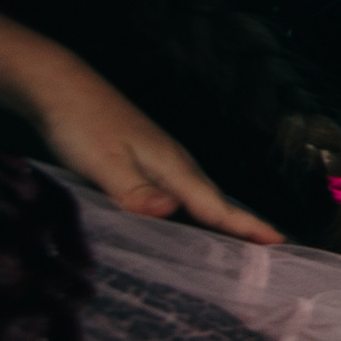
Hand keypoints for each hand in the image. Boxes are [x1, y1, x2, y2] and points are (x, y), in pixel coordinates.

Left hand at [30, 65, 282, 244]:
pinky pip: (180, 196)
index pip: (216, 205)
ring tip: (241, 246)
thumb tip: (171, 212)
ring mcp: (161, 162)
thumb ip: (136, 191)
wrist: (61, 87)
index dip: (247, 226)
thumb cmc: (81, 123)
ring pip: (200, 200)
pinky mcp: (145, 163)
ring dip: (222, 222)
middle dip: (245, 228)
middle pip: (217, 204)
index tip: (279, 240)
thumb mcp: (104, 162)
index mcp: (172, 167)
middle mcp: (175, 165)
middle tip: (271, 253)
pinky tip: (187, 224)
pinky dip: (194, 214)